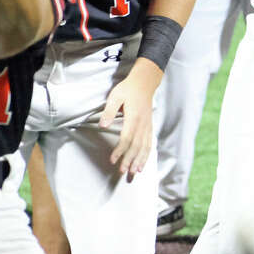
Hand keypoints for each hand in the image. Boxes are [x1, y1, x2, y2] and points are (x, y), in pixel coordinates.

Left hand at [99, 58, 159, 178]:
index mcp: (134, 117)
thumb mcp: (115, 96)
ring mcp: (148, 125)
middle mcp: (143, 123)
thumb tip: (103, 126)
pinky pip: (150, 142)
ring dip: (140, 159)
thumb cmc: (128, 89)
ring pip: (145, 145)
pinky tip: (143, 162)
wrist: (145, 81)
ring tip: (135, 172)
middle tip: (123, 171)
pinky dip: (147, 154)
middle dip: (130, 159)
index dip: (120, 150)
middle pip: (136, 145)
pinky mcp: (149, 126)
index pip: (127, 137)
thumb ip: (109, 111)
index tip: (112, 160)